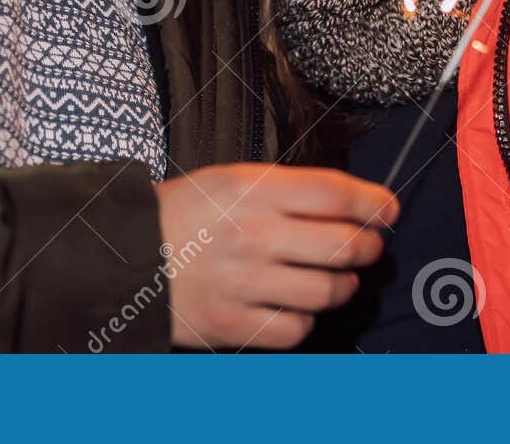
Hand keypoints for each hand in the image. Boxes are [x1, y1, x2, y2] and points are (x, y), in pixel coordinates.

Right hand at [155, 164, 397, 348]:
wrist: (121, 254)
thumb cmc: (184, 214)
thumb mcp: (230, 179)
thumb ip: (288, 189)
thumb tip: (351, 204)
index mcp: (253, 189)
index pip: (336, 193)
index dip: (374, 202)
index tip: (388, 210)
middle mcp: (253, 234)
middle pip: (344, 245)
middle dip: (368, 247)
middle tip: (367, 247)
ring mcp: (243, 282)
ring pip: (327, 291)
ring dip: (342, 286)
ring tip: (336, 279)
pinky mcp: (231, 323)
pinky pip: (295, 329)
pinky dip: (305, 320)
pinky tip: (298, 306)